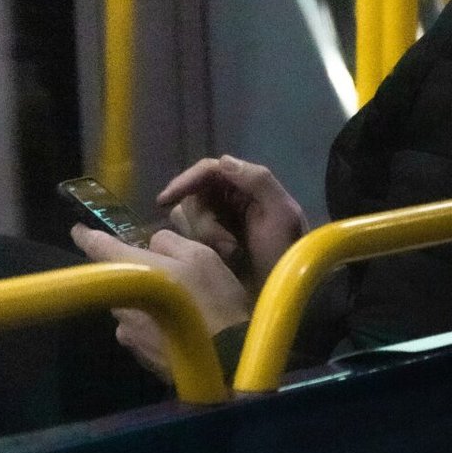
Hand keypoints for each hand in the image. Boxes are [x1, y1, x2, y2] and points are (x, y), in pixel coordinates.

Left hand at [71, 225, 251, 383]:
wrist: (227, 358)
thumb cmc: (214, 300)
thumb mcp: (200, 256)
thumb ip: (169, 242)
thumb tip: (152, 244)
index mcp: (130, 273)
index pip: (97, 248)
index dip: (87, 236)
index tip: (78, 230)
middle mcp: (119, 305)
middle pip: (119, 283)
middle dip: (135, 277)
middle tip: (166, 277)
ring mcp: (128, 335)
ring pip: (130, 310)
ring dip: (146, 305)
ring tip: (179, 309)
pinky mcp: (140, 356)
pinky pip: (142, 333)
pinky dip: (155, 327)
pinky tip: (180, 330)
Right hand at [154, 154, 307, 288]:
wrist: (283, 292)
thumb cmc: (286, 252)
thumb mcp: (282, 214)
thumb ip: (258, 181)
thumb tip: (223, 161)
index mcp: (248, 186)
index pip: (208, 171)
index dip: (185, 181)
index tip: (165, 200)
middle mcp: (230, 200)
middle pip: (194, 196)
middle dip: (204, 221)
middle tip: (227, 246)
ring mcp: (219, 223)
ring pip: (188, 218)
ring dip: (205, 237)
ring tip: (231, 256)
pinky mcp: (210, 246)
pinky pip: (189, 238)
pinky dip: (200, 247)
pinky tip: (222, 261)